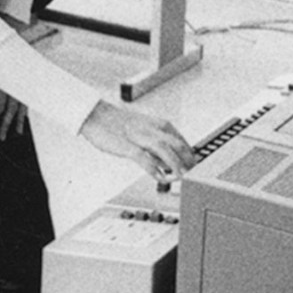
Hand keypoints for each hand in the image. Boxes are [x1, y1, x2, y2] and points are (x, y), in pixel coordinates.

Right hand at [79, 100, 196, 180]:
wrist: (96, 115)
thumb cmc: (119, 125)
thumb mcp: (145, 132)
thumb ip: (157, 147)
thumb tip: (169, 165)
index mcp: (160, 125)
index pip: (182, 141)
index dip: (191, 156)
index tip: (195, 168)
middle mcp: (153, 129)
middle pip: (178, 145)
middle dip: (188, 161)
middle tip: (194, 175)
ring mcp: (140, 137)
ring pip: (164, 150)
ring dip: (175, 164)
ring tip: (181, 177)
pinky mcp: (126, 144)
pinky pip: (143, 157)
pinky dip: (153, 168)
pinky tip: (159, 177)